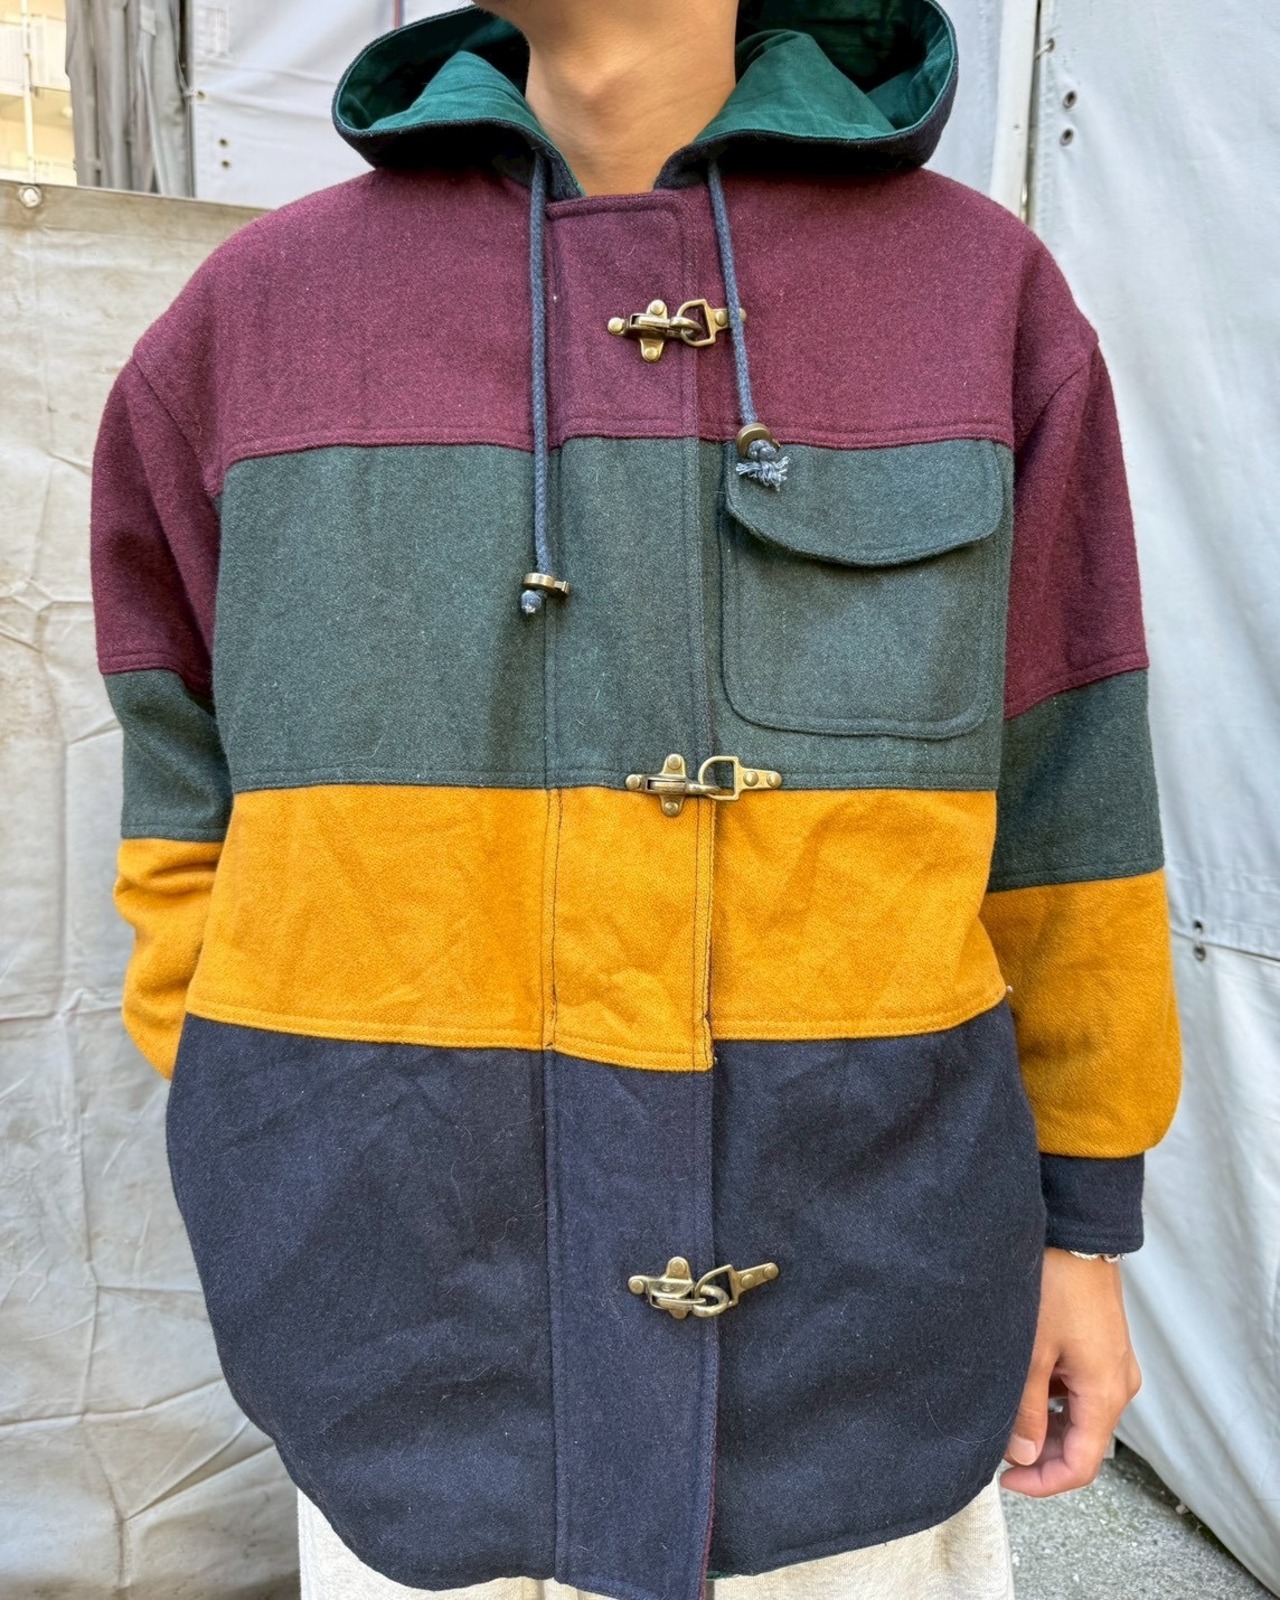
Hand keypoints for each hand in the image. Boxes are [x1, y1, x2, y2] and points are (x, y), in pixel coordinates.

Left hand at [999, 1246, 1141, 1495]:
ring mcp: (1114, 1364)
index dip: (1042, 1482)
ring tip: (1003, 1410)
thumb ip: (1024, 1409)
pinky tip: (1021, 1380)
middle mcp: (1119, 1384)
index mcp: (1106, 1394)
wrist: (1077, 1230)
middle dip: (1040, 1454)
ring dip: (1043, 1423)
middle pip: (1082, 1443)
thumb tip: (1022, 1455)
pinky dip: (1052, 1396)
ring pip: (1079, 1415)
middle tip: (997, 1445)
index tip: (1004, 1478)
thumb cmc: (1055, 1283)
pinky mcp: (1103, 1346)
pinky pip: (1080, 1388)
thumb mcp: (1031, 1351)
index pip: (1081, 1466)